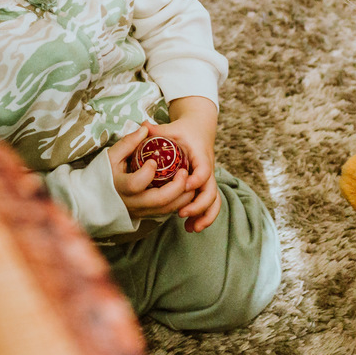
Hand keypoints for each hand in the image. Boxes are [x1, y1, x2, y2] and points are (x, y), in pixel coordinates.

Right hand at [109, 123, 195, 219]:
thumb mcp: (111, 156)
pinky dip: (178, 202)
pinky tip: (184, 189)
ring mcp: (140, 211)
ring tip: (188, 179)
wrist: (96, 199)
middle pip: (158, 200)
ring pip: (166, 209)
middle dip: (176, 187)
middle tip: (184, 172)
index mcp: (120, 187)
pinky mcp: (146, 215)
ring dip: (182, 197)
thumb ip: (128, 143)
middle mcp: (131, 203)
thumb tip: (144, 129)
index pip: (136, 184)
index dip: (147, 173)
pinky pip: (166, 212)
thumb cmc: (103, 174)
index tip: (153, 161)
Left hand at [149, 97, 220, 232]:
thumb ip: (157, 129)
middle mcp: (207, 169)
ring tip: (191, 228)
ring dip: (205, 215)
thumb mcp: (172, 127)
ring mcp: (207, 179)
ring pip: (213, 200)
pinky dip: (204, 216)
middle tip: (182, 212)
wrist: (200, 128)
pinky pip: (209, 204)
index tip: (184, 185)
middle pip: (211, 190)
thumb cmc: (183, 129)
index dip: (196, 180)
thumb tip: (142, 126)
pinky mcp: (204, 186)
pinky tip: (192, 227)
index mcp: (200, 155)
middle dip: (199, 205)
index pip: (203, 170)